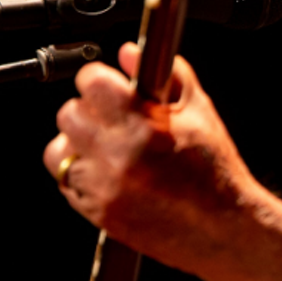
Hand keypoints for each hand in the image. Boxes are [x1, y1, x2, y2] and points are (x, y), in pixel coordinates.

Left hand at [42, 43, 253, 273]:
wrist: (222, 227)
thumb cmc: (214, 169)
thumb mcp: (200, 110)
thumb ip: (168, 74)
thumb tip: (129, 53)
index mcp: (142, 123)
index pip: (92, 82)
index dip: (100, 79)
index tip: (108, 85)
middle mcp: (117, 155)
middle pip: (68, 114)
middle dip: (87, 110)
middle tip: (108, 117)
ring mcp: (104, 187)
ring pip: (58, 151)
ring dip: (77, 144)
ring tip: (103, 147)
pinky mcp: (98, 213)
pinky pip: (66, 184)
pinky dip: (80, 175)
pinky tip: (107, 173)